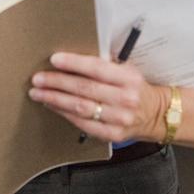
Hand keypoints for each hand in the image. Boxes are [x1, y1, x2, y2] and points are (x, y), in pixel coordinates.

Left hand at [28, 52, 166, 143]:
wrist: (155, 114)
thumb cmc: (135, 88)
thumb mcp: (127, 70)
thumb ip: (105, 65)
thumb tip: (71, 59)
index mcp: (129, 78)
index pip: (97, 68)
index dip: (74, 64)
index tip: (54, 59)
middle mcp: (125, 99)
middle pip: (85, 89)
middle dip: (57, 83)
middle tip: (38, 79)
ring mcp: (119, 119)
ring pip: (81, 108)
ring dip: (55, 99)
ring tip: (38, 93)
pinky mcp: (112, 135)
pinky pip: (83, 124)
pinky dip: (65, 114)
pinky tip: (53, 106)